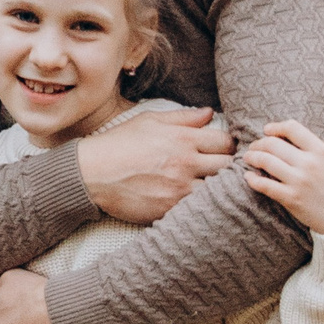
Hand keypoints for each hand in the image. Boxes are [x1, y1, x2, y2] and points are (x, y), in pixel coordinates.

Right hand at [77, 107, 235, 223]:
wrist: (91, 173)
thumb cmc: (118, 144)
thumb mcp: (150, 121)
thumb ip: (183, 118)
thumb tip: (209, 114)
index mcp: (182, 138)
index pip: (225, 142)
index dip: (230, 146)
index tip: (227, 150)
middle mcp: (185, 163)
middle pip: (228, 167)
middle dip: (232, 167)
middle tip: (228, 169)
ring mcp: (179, 189)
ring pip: (219, 190)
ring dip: (221, 188)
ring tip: (218, 187)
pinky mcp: (171, 209)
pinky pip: (200, 209)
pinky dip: (204, 205)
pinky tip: (202, 202)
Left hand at [239, 111, 323, 238]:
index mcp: (322, 152)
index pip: (292, 128)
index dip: (276, 126)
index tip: (268, 130)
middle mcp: (309, 164)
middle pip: (273, 144)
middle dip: (259, 143)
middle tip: (254, 146)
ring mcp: (298, 182)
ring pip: (266, 162)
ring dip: (252, 157)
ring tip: (248, 158)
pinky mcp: (291, 199)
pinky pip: (265, 185)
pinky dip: (253, 180)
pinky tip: (248, 177)